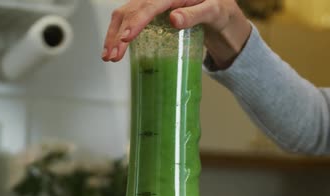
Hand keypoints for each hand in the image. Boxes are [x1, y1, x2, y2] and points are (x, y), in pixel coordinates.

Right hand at [101, 0, 251, 67]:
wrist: (221, 14)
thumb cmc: (219, 11)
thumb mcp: (213, 11)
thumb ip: (195, 14)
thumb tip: (174, 19)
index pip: (149, 6)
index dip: (136, 22)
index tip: (127, 38)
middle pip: (131, 11)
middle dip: (118, 34)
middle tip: (113, 55)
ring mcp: (152, 5)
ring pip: (125, 15)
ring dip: (114, 36)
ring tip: (108, 56)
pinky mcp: (149, 15)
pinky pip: (129, 20)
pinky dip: (118, 34)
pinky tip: (113, 48)